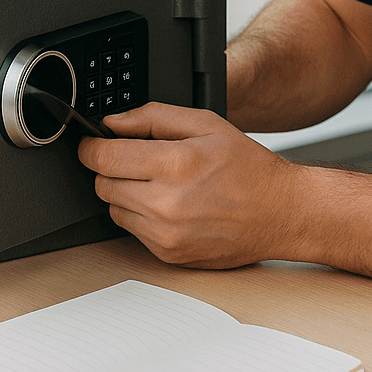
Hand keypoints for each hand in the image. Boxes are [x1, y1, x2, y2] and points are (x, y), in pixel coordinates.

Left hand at [77, 101, 302, 267]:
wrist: (280, 213)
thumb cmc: (248, 167)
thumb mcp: (206, 123)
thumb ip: (154, 116)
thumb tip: (113, 122)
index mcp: (175, 163)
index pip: (104, 157)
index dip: (91, 146)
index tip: (91, 142)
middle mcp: (165, 203)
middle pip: (103, 184)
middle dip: (111, 167)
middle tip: (135, 158)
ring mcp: (165, 234)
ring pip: (113, 209)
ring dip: (125, 192)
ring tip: (159, 181)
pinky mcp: (167, 255)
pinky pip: (132, 230)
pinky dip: (141, 215)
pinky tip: (170, 203)